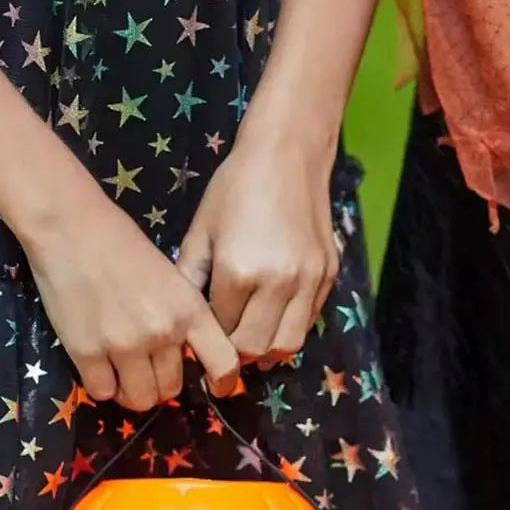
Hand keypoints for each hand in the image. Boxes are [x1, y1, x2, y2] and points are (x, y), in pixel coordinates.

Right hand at [26, 199, 239, 411]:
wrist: (71, 228)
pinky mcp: (87, 351)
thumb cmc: (125, 249)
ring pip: (139, 399)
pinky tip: (99, 366)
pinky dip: (102, 385)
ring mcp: (125, 344)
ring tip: (123, 372)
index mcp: (191, 311)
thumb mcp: (174, 280)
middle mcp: (163, 332)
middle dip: (161, 384)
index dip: (223, 382)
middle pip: (171, 389)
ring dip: (132, 392)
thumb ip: (187, 318)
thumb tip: (193, 358)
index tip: (215, 387)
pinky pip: (102, 392)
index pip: (224, 364)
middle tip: (147, 368)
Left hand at [177, 123, 338, 363]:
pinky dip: (289, 328)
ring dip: (267, 350)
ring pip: (287, 345)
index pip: (221, 333)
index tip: (203, 341)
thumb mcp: (200, 232)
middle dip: (237, 354)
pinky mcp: (328, 276)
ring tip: (252, 338)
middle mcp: (277, 283)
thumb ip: (190, 280)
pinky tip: (274, 316)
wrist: (288, 155)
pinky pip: (308, 322)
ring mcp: (307, 282)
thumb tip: (182, 321)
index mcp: (237, 273)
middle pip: (256, 348)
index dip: (210, 341)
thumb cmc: (235, 189)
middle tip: (226, 345)